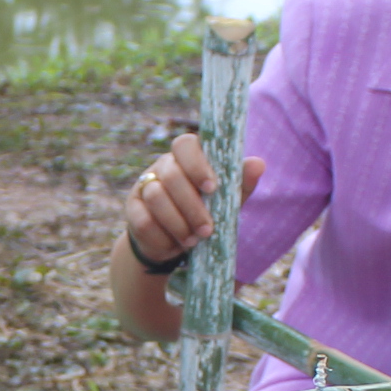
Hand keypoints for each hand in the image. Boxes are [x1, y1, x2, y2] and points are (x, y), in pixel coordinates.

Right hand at [123, 133, 266, 271]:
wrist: (176, 244)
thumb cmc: (206, 214)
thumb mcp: (226, 201)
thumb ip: (240, 183)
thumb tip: (258, 163)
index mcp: (187, 158)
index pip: (185, 144)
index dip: (197, 164)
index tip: (212, 188)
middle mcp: (162, 167)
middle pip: (172, 175)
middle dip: (192, 206)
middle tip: (207, 229)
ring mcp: (144, 186)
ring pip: (156, 197)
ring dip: (178, 222)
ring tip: (193, 240)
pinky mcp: (132, 210)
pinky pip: (143, 221)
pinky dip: (163, 237)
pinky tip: (176, 245)